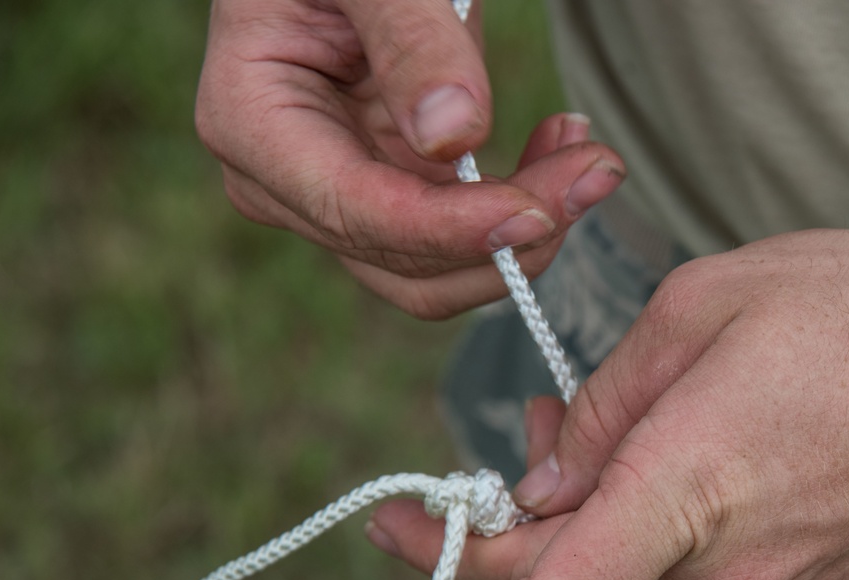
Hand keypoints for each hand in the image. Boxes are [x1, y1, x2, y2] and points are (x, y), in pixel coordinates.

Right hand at [195, 0, 623, 317]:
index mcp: (255, 126)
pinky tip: (558, 149)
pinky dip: (519, 208)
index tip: (537, 212)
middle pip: (404, 262)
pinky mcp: (392, 199)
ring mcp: (342, 201)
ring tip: (588, 162)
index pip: (355, 212)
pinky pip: (461, 236)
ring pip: (440, 270)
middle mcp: (290, 187)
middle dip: (506, 238)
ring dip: (523, 234)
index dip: (449, 228)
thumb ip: (409, 40)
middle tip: (594, 174)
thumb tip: (452, 138)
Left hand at [367, 229, 848, 579]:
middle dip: (494, 541)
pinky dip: (631, 527)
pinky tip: (636, 462)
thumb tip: (545, 478)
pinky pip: (676, 571)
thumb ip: (601, 406)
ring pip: (619, 573)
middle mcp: (721, 570)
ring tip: (560, 431)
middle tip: (450, 487)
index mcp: (685, 489)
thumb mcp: (698, 312)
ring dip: (570, 518)